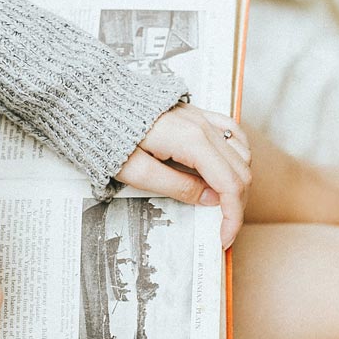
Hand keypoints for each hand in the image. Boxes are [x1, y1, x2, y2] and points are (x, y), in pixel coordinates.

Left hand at [116, 103, 250, 247]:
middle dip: (237, 205)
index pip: (229, 184)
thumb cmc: (108, 135)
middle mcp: (203, 126)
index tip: (224, 237)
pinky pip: (232, 132)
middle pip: (241, 171)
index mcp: (192, 142)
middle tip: (223, 228)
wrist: (96, 101)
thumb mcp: (136, 172)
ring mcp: (202, 117)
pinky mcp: (197, 114)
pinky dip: (238, 155)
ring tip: (224, 205)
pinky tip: (230, 169)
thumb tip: (211, 200)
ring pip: (242, 153)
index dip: (232, 216)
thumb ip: (177, 187)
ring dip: (239, 182)